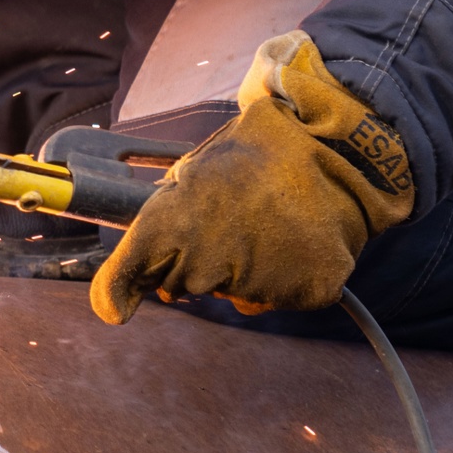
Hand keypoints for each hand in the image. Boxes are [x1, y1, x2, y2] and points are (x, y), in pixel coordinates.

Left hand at [90, 31, 415, 323]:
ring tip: (265, 222)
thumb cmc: (260, 152)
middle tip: (223, 223)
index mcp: (176, 220)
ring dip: (239, 269)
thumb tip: (141, 257)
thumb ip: (164, 215)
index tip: (114, 305)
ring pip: (231, 293)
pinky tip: (292, 240)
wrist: (338, 146)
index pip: (129, 273)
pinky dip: (281, 276)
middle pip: (180, 286)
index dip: (117, 289)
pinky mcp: (304, 292)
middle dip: (191, 263)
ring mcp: (258, 281)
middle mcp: (209, 260)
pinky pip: (275, 296)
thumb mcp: (196, 168)